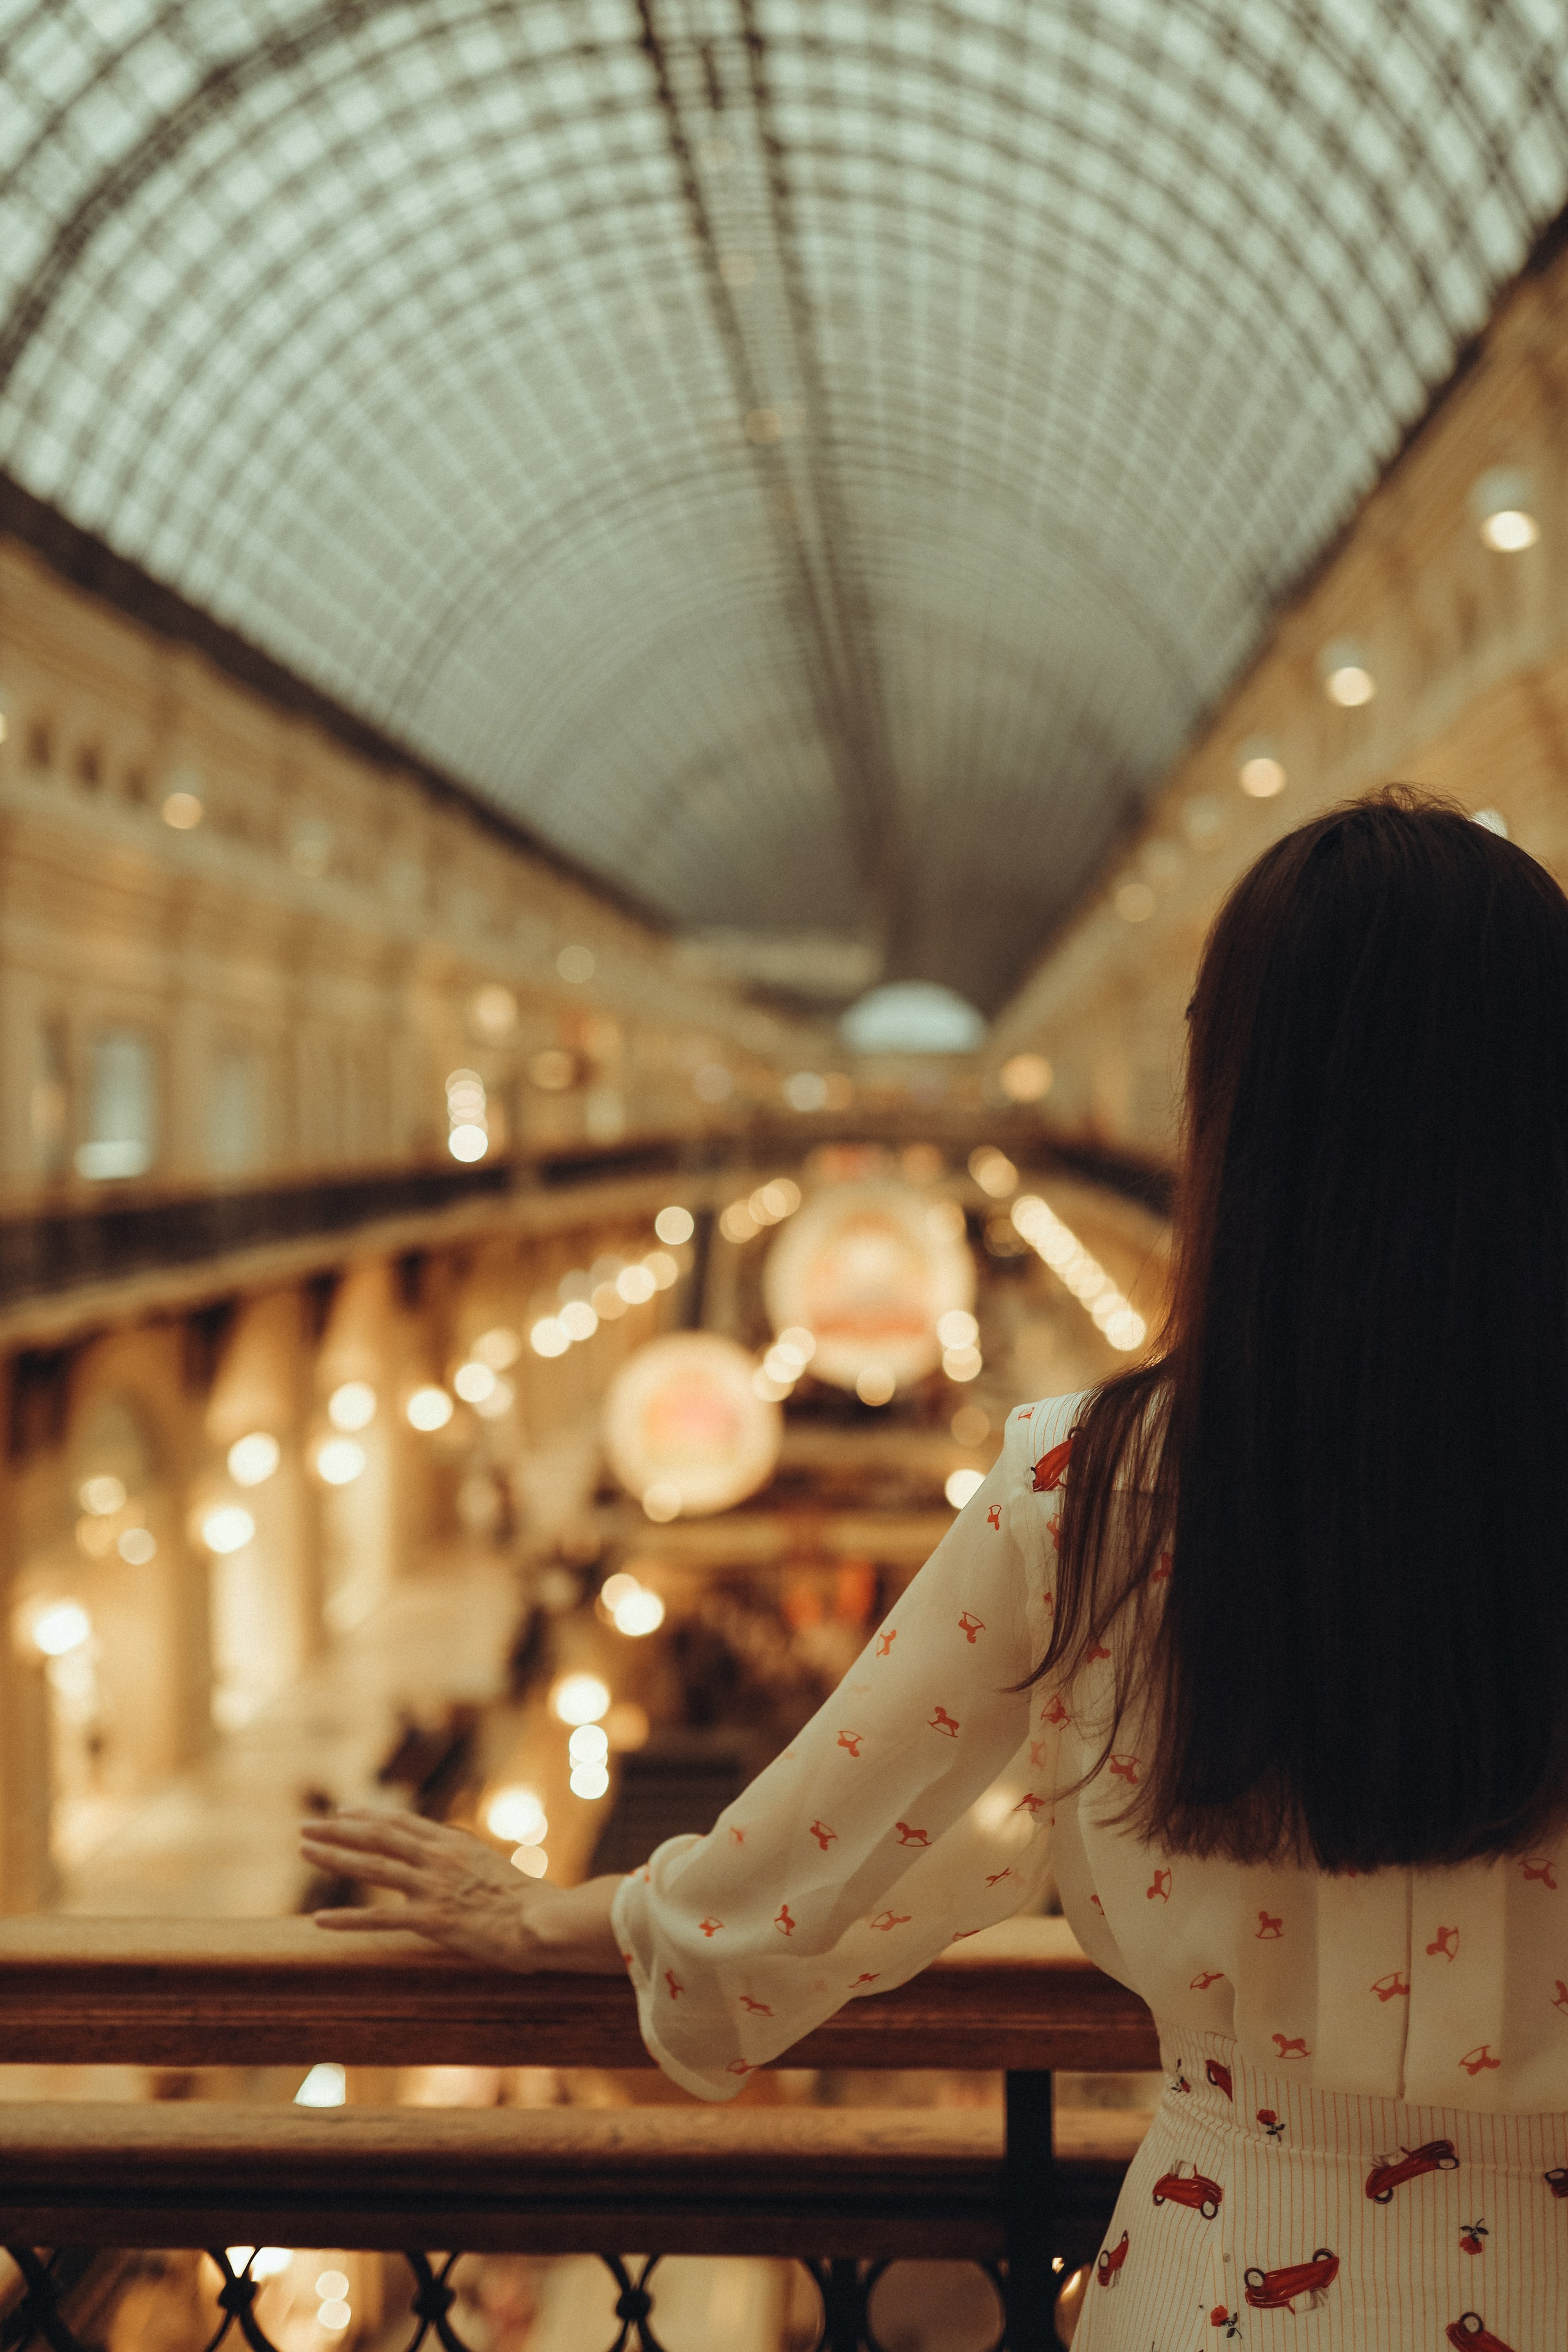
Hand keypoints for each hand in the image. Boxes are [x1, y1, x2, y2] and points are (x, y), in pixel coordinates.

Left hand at [299, 1809, 544, 1968]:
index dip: (369, 1816)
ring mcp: (432, 1886)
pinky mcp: (431, 1919)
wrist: (545, 1921)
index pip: (402, 1823)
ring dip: (335, 1855)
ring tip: (305, 1849)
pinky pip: (380, 1918)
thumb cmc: (531, 1903)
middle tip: (306, 1826)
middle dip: (339, 1829)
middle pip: (379, 1835)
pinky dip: (347, 1918)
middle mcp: (439, 1858)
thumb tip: (463, 1867)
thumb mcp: (497, 1872)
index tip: (342, 1811)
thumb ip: (471, 1866)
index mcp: (455, 1844)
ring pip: (373, 1865)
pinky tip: (320, 1919)